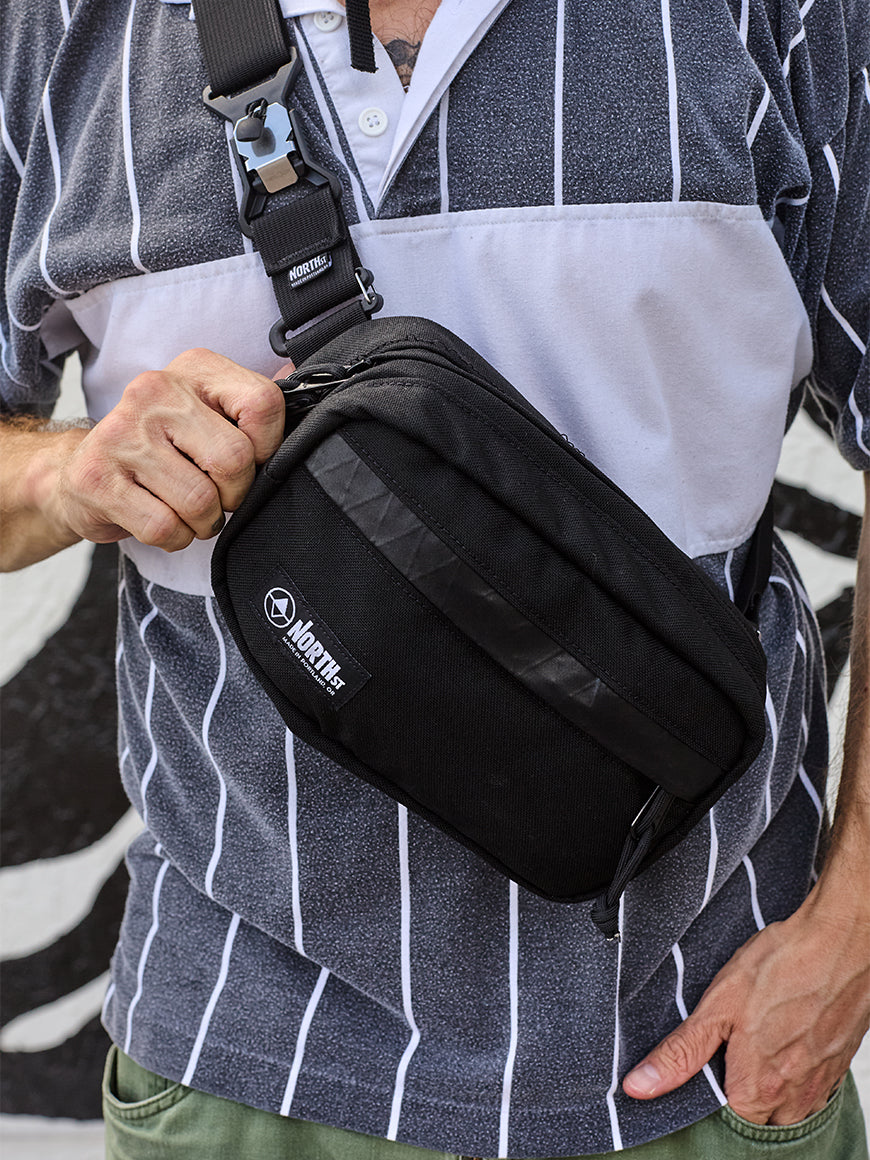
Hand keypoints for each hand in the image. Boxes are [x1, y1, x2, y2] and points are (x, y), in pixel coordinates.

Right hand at [47, 349, 286, 552]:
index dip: (268, 447)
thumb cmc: (163, 446)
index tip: (250, 460)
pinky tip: (162, 520)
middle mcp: (154, 391)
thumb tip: (308, 380)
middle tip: (218, 496)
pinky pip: (163, 527)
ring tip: (188, 510)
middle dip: (235, 494)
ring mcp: (121, 434)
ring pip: (200, 501)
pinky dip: (173, 537)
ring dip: (203, 522)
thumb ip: (254, 404)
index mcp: (194, 368)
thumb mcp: (209, 410)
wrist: (82, 471)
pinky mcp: (97, 479)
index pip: (264, 404)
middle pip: (235, 460)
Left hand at [622, 891, 869, 1123]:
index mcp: (760, 1088)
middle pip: (760, 1116)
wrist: (842, 939)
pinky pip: (813, 1082)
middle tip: (733, 1046)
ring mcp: (823, 1080)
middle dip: (742, 1089)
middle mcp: (796, 1095)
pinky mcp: (839, 1060)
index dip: (711, 1094)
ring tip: (758, 1037)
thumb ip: (681, 1052)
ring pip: (790, 1102)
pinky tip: (785, 1032)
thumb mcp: (718, 1005)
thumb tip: (641, 1085)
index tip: (706, 1064)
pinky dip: (797, 1065)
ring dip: (772, 1080)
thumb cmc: (783, 965)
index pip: (728, 1120)